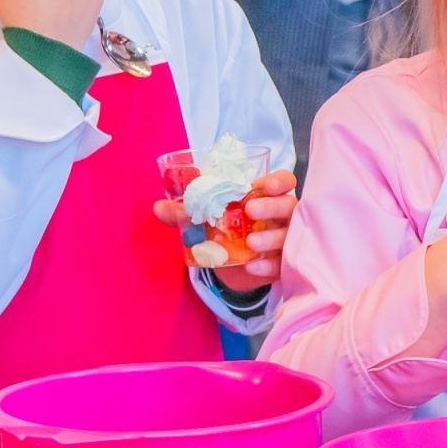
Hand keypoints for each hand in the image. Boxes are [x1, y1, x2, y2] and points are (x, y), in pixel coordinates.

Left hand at [154, 169, 297, 288]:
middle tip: (250, 210)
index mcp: (267, 196)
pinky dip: (268, 266)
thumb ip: (185, 211)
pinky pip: (282, 265)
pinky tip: (251, 267)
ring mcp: (285, 240)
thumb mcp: (206, 218)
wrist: (232, 264)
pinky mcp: (282, 265)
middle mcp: (282, 216)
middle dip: (272, 206)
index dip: (279, 181)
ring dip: (271, 237)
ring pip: (288, 236)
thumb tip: (158, 207)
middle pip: (288, 206)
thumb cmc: (226, 228)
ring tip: (250, 243)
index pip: (284, 181)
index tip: (265, 185)